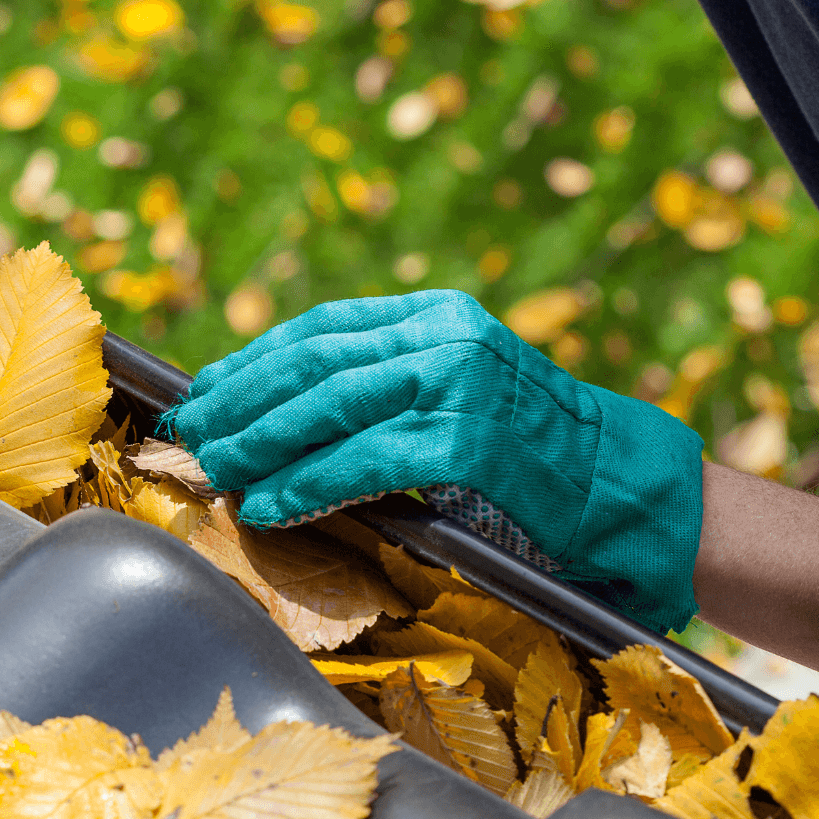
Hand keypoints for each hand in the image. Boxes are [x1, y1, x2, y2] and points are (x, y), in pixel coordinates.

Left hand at [166, 290, 705, 631]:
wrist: (627, 488)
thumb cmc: (537, 454)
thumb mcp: (463, 390)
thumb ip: (391, 384)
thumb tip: (287, 410)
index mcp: (438, 314)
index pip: (322, 327)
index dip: (254, 360)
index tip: (206, 390)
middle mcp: (445, 336)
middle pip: (313, 362)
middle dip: (241, 401)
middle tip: (191, 433)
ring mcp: (457, 385)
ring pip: (328, 407)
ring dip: (259, 442)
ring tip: (216, 469)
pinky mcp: (466, 442)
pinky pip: (362, 462)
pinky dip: (306, 484)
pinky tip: (270, 504)